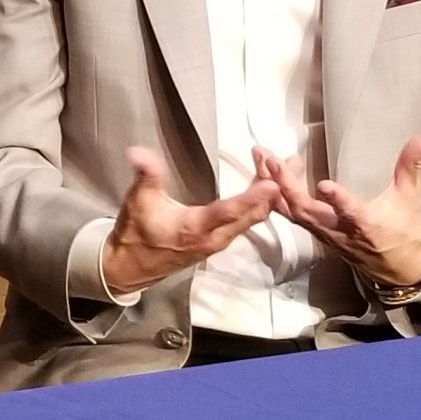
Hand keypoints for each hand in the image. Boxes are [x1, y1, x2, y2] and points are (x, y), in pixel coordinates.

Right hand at [99, 145, 280, 295]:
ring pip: (252, 221)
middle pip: (251, 216)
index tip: (273, 183)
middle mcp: (213, 238)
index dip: (252, 197)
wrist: (130, 267)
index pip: (229, 211)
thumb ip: (145, 176)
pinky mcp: (217, 242)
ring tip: (285, 173)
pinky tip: (266, 191)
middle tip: (290, 165)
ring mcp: (217, 242)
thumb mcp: (138, 202)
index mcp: (195, 228)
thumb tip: (139, 152)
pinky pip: (245, 223)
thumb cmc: (135, 234)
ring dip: (268, 199)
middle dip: (272, 192)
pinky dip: (258, 206)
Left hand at [252, 134, 420, 290]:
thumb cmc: (407, 230)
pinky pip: (291, 215)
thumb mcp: (412, 197)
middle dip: (286, 186)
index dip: (337, 201)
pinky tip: (267, 173)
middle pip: (308, 212)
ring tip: (261, 157)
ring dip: (275, 186)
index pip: (351, 212)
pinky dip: (277, 195)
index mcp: (367, 224)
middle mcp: (340, 231)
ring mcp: (324, 234)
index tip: (323, 185)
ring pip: (293, 212)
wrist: (399, 269)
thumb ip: (413, 164)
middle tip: (271, 159)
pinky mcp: (316, 233)